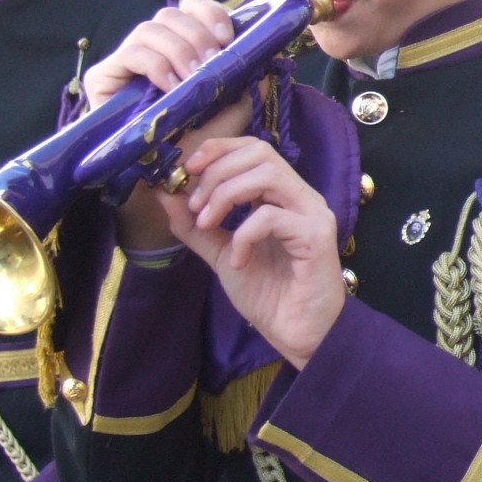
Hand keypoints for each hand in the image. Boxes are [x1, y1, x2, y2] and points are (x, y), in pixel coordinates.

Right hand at [85, 0, 249, 252]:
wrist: (176, 174)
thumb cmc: (205, 136)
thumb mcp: (238, 102)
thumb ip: (252, 74)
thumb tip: (272, 50)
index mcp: (183, 44)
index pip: (191, 7)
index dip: (209, 13)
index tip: (228, 38)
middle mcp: (152, 47)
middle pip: (169, 14)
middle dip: (197, 35)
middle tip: (212, 64)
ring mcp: (125, 60)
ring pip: (149, 30)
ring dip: (179, 51)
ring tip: (193, 80)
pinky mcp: (103, 77)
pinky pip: (130, 55)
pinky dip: (157, 67)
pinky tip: (172, 88)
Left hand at [166, 135, 345, 368]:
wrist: (294, 333)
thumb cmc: (268, 294)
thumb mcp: (220, 253)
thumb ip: (195, 225)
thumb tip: (163, 192)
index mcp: (282, 195)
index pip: (253, 148)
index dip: (217, 149)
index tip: (186, 171)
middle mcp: (301, 197)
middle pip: (260, 152)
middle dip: (216, 172)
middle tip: (195, 206)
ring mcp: (312, 214)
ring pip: (267, 175)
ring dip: (225, 195)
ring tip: (207, 224)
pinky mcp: (317, 236)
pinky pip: (271, 216)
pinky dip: (243, 234)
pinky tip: (238, 260)